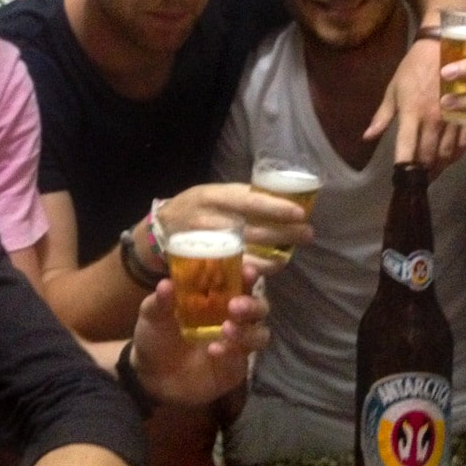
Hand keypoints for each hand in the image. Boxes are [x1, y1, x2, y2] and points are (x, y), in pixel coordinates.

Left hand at [129, 264, 268, 406]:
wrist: (151, 376)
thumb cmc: (156, 336)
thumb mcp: (152, 316)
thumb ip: (160, 301)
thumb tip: (166, 284)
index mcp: (216, 295)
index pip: (239, 279)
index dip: (248, 273)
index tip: (249, 269)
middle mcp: (232, 316)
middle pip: (258, 306)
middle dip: (252, 304)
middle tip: (235, 305)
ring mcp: (236, 342)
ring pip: (259, 333)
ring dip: (247, 330)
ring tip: (226, 329)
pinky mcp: (234, 366)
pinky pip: (242, 358)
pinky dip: (232, 352)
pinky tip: (214, 350)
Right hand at [157, 183, 312, 276]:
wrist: (158, 231)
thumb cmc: (194, 208)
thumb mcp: (212, 195)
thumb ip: (239, 198)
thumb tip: (279, 200)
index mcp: (213, 196)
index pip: (249, 200)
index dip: (275, 207)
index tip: (299, 213)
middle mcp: (209, 220)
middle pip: (252, 229)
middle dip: (283, 233)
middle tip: (307, 234)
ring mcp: (205, 245)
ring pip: (245, 252)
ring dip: (272, 256)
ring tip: (290, 254)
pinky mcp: (202, 265)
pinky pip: (232, 270)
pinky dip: (254, 269)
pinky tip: (269, 268)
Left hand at [365, 37, 465, 172]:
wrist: (443, 46)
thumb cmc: (413, 68)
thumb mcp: (393, 89)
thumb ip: (382, 117)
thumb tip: (367, 137)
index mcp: (411, 113)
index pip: (406, 148)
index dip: (402, 168)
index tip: (399, 181)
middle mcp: (433, 120)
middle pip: (427, 157)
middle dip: (421, 173)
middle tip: (416, 181)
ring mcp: (452, 119)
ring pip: (447, 155)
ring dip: (438, 167)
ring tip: (431, 173)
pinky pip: (464, 145)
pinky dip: (456, 155)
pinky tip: (449, 158)